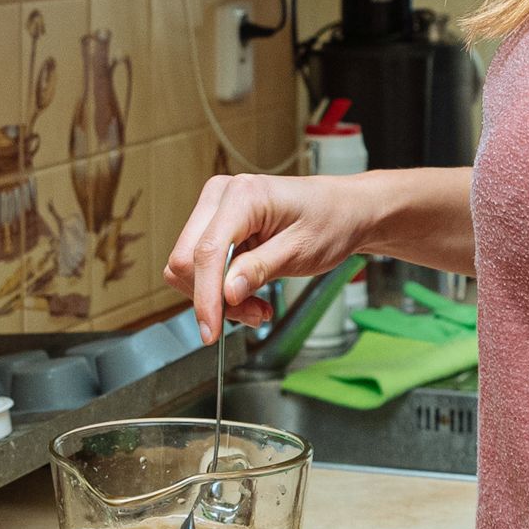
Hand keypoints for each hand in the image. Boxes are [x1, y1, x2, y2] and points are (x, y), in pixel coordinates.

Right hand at [166, 173, 368, 335]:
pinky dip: (221, 290)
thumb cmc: (329, 221)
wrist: (342, 211)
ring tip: (257, 307)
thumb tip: (226, 293)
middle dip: (212, 298)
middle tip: (253, 316)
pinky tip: (249, 295)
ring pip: (189, 267)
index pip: (207, 252)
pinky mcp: (217, 227)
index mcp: (242, 195)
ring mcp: (215, 210)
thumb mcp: (301, 250)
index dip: (205, 297)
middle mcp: (220, 197)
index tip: (210, 332)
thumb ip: (260, 270)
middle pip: (186, 259)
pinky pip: (202, 266)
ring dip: (217, 297)